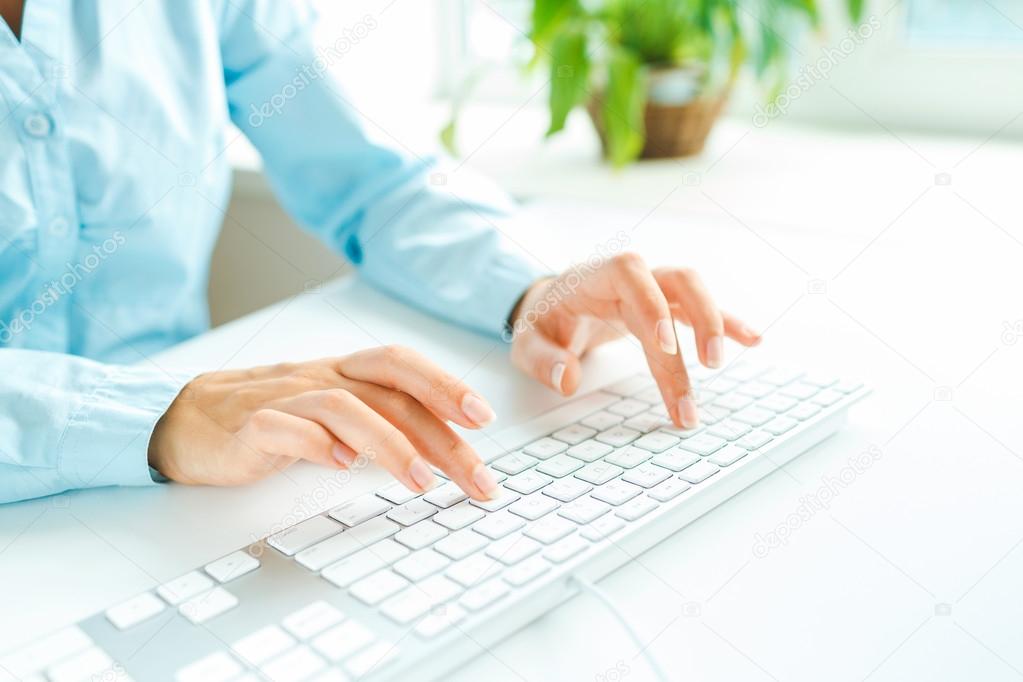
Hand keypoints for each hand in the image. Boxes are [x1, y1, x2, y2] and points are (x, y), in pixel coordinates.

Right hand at [148, 347, 500, 499]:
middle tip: (475, 473)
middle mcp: (320, 377)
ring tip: (420, 481)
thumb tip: (443, 447)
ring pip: (343, 406)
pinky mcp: (248, 426)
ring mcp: (284, 399)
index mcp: (345, 371)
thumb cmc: (274, 415)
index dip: (444, 385)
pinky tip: (339, 466)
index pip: (402, 366)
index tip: (483, 419)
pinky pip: (283, 427)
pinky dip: (314, 443)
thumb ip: (380, 419)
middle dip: (439, 434)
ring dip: (388, 443)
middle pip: (389, 393)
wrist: (188, 418)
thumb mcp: (334, 411)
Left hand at [509, 253, 760, 427]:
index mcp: (595, 275)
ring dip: (714, 325)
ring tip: (721, 364)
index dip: (651, 304)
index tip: (664, 345)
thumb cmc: (542, 321)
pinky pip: (700, 311)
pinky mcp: (666, 308)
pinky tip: (752, 340)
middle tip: (708, 366)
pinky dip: (727, 324)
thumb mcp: (526, 342)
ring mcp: (653, 290)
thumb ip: (543, 361)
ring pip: (693, 294)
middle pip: (676, 281)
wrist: (551, 304)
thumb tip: (567, 380)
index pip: (630, 273)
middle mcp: (631, 277)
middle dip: (697, 319)